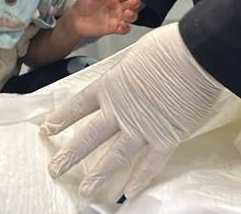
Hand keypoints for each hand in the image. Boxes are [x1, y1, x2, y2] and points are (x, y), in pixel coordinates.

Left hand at [40, 23, 221, 198]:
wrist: (193, 56)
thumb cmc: (168, 47)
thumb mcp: (137, 55)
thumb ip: (130, 72)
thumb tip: (135, 74)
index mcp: (111, 86)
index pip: (79, 106)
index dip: (62, 118)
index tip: (47, 129)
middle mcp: (120, 110)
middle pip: (89, 137)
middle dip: (70, 155)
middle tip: (55, 170)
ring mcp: (141, 127)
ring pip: (114, 157)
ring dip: (98, 175)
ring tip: (85, 191)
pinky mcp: (166, 137)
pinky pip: (151, 163)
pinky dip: (141, 178)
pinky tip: (130, 192)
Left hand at [66, 0, 142, 36]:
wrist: (76, 20)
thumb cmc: (83, 5)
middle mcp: (118, 6)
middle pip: (134, 4)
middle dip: (135, 3)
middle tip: (131, 3)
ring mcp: (117, 17)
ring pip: (132, 16)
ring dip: (132, 15)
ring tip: (126, 14)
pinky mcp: (114, 28)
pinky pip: (125, 29)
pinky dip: (125, 28)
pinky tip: (121, 25)